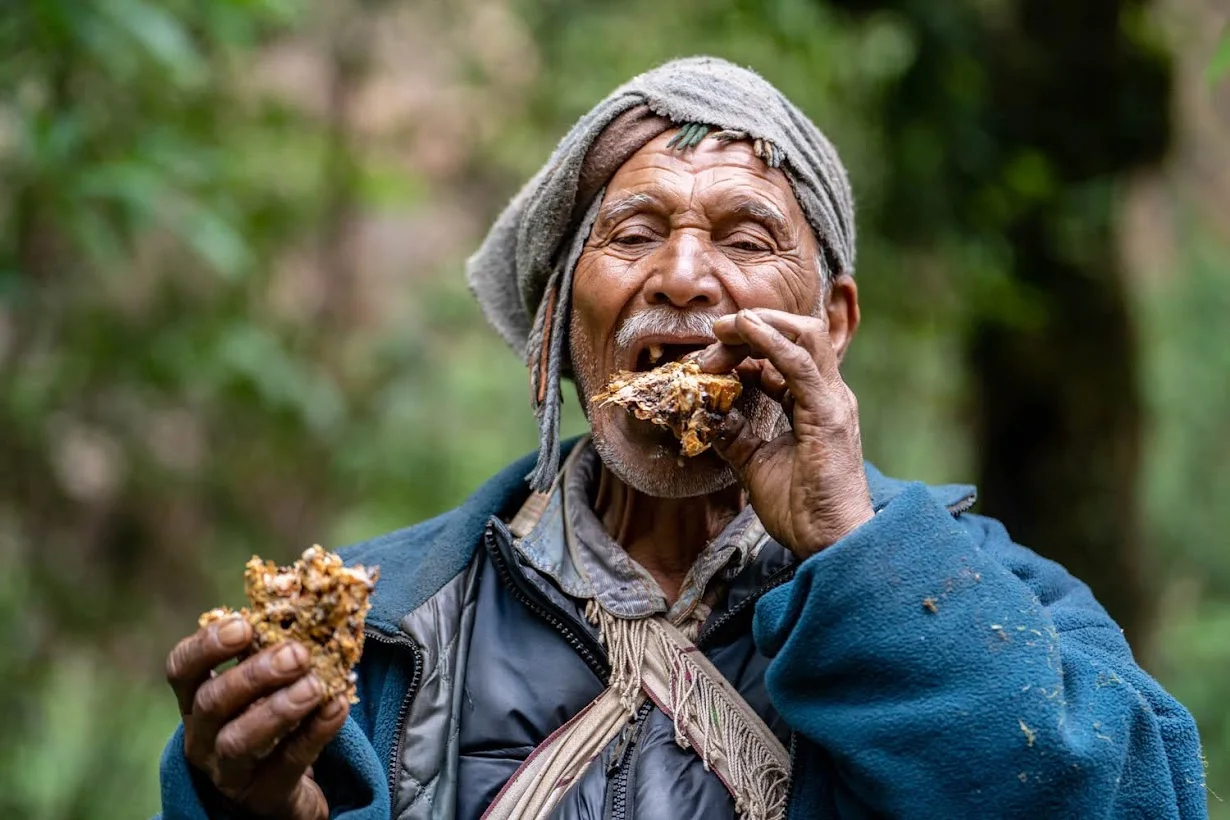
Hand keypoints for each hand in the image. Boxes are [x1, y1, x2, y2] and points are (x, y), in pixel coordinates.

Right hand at [165, 616, 348, 819]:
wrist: (285, 789)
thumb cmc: (273, 719)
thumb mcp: (268, 683)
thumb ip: (278, 645)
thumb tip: (312, 593)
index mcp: (197, 700)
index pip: (182, 669)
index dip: (207, 645)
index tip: (243, 624)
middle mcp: (203, 736)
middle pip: (213, 703)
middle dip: (254, 674)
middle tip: (296, 653)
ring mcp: (228, 772)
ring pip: (240, 741)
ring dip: (279, 708)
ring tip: (315, 684)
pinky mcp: (264, 796)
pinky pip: (287, 764)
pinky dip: (314, 733)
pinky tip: (337, 707)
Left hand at [697, 308, 874, 556]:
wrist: (829, 542)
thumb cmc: (801, 509)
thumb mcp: (756, 463)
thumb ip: (736, 436)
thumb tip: (709, 417)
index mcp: (814, 403)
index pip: (781, 358)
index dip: (745, 350)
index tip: (708, 359)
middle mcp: (827, 394)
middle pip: (794, 336)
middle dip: (753, 328)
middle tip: (715, 335)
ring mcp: (831, 401)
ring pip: (803, 336)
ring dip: (760, 325)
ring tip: (727, 325)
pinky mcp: (827, 414)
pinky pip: (799, 364)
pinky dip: (772, 341)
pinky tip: (747, 329)